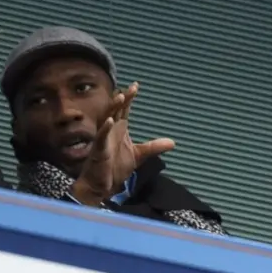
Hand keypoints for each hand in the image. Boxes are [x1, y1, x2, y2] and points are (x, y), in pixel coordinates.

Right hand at [70, 82, 174, 205]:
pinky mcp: (99, 150)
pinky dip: (105, 129)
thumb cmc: (114, 168)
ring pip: (106, 119)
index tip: (135, 86)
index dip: (129, 98)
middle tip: (131, 88)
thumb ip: (153, 147)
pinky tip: (110, 121)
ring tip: (120, 97)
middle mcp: (110, 131)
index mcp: (119, 130)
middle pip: (116, 110)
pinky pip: (101, 137)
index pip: (123, 110)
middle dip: (123, 99)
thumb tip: (172, 142)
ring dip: (113, 108)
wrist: (102, 186)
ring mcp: (103, 139)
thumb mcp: (139, 155)